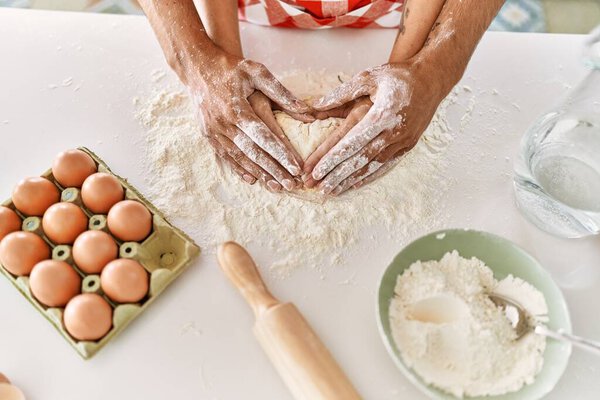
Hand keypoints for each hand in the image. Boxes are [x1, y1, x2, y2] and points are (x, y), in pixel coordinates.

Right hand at [186, 49, 310, 190]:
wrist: (196, 67)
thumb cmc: (231, 68)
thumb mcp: (257, 72)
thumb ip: (281, 92)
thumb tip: (307, 111)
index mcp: (237, 108)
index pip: (264, 137)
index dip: (281, 154)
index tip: (296, 168)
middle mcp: (224, 123)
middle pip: (253, 153)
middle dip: (273, 170)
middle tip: (291, 185)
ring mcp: (213, 131)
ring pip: (239, 158)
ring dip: (259, 174)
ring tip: (277, 186)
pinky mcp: (207, 135)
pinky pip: (225, 157)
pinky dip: (239, 169)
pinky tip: (253, 179)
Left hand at [304, 61, 445, 195]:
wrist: (433, 79)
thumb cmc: (399, 76)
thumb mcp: (369, 77)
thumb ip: (342, 93)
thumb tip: (315, 105)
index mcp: (381, 114)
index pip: (351, 143)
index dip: (332, 159)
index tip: (315, 171)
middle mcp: (393, 131)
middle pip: (359, 159)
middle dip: (336, 176)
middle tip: (317, 189)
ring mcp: (403, 141)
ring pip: (372, 166)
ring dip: (350, 180)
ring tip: (331, 191)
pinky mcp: (408, 145)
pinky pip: (386, 165)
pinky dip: (369, 176)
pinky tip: (354, 184)